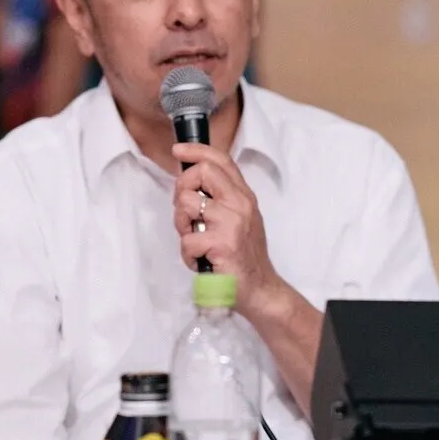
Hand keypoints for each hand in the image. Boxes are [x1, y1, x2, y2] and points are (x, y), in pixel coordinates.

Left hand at [172, 142, 288, 320]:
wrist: (260, 288)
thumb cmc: (243, 254)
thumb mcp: (238, 218)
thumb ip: (220, 198)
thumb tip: (191, 179)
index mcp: (243, 196)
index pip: (220, 160)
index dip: (196, 151)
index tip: (179, 151)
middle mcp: (240, 204)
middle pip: (200, 173)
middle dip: (181, 190)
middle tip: (186, 214)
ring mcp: (232, 223)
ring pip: (186, 205)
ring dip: (182, 225)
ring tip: (195, 239)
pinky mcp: (222, 244)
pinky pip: (187, 239)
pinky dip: (188, 254)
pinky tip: (201, 260)